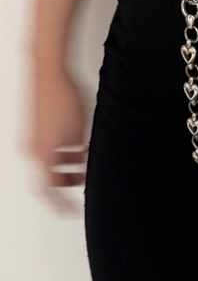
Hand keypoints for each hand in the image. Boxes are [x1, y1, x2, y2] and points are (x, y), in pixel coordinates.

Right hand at [24, 65, 88, 215]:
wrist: (47, 69)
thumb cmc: (63, 96)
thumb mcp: (80, 131)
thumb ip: (80, 154)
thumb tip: (83, 166)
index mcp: (42, 153)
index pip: (49, 189)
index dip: (59, 204)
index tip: (69, 211)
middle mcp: (32, 147)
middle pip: (47, 176)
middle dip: (65, 181)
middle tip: (81, 181)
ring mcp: (31, 136)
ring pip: (47, 160)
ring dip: (65, 164)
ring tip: (83, 159)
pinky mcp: (34, 125)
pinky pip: (45, 146)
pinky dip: (60, 150)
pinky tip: (76, 142)